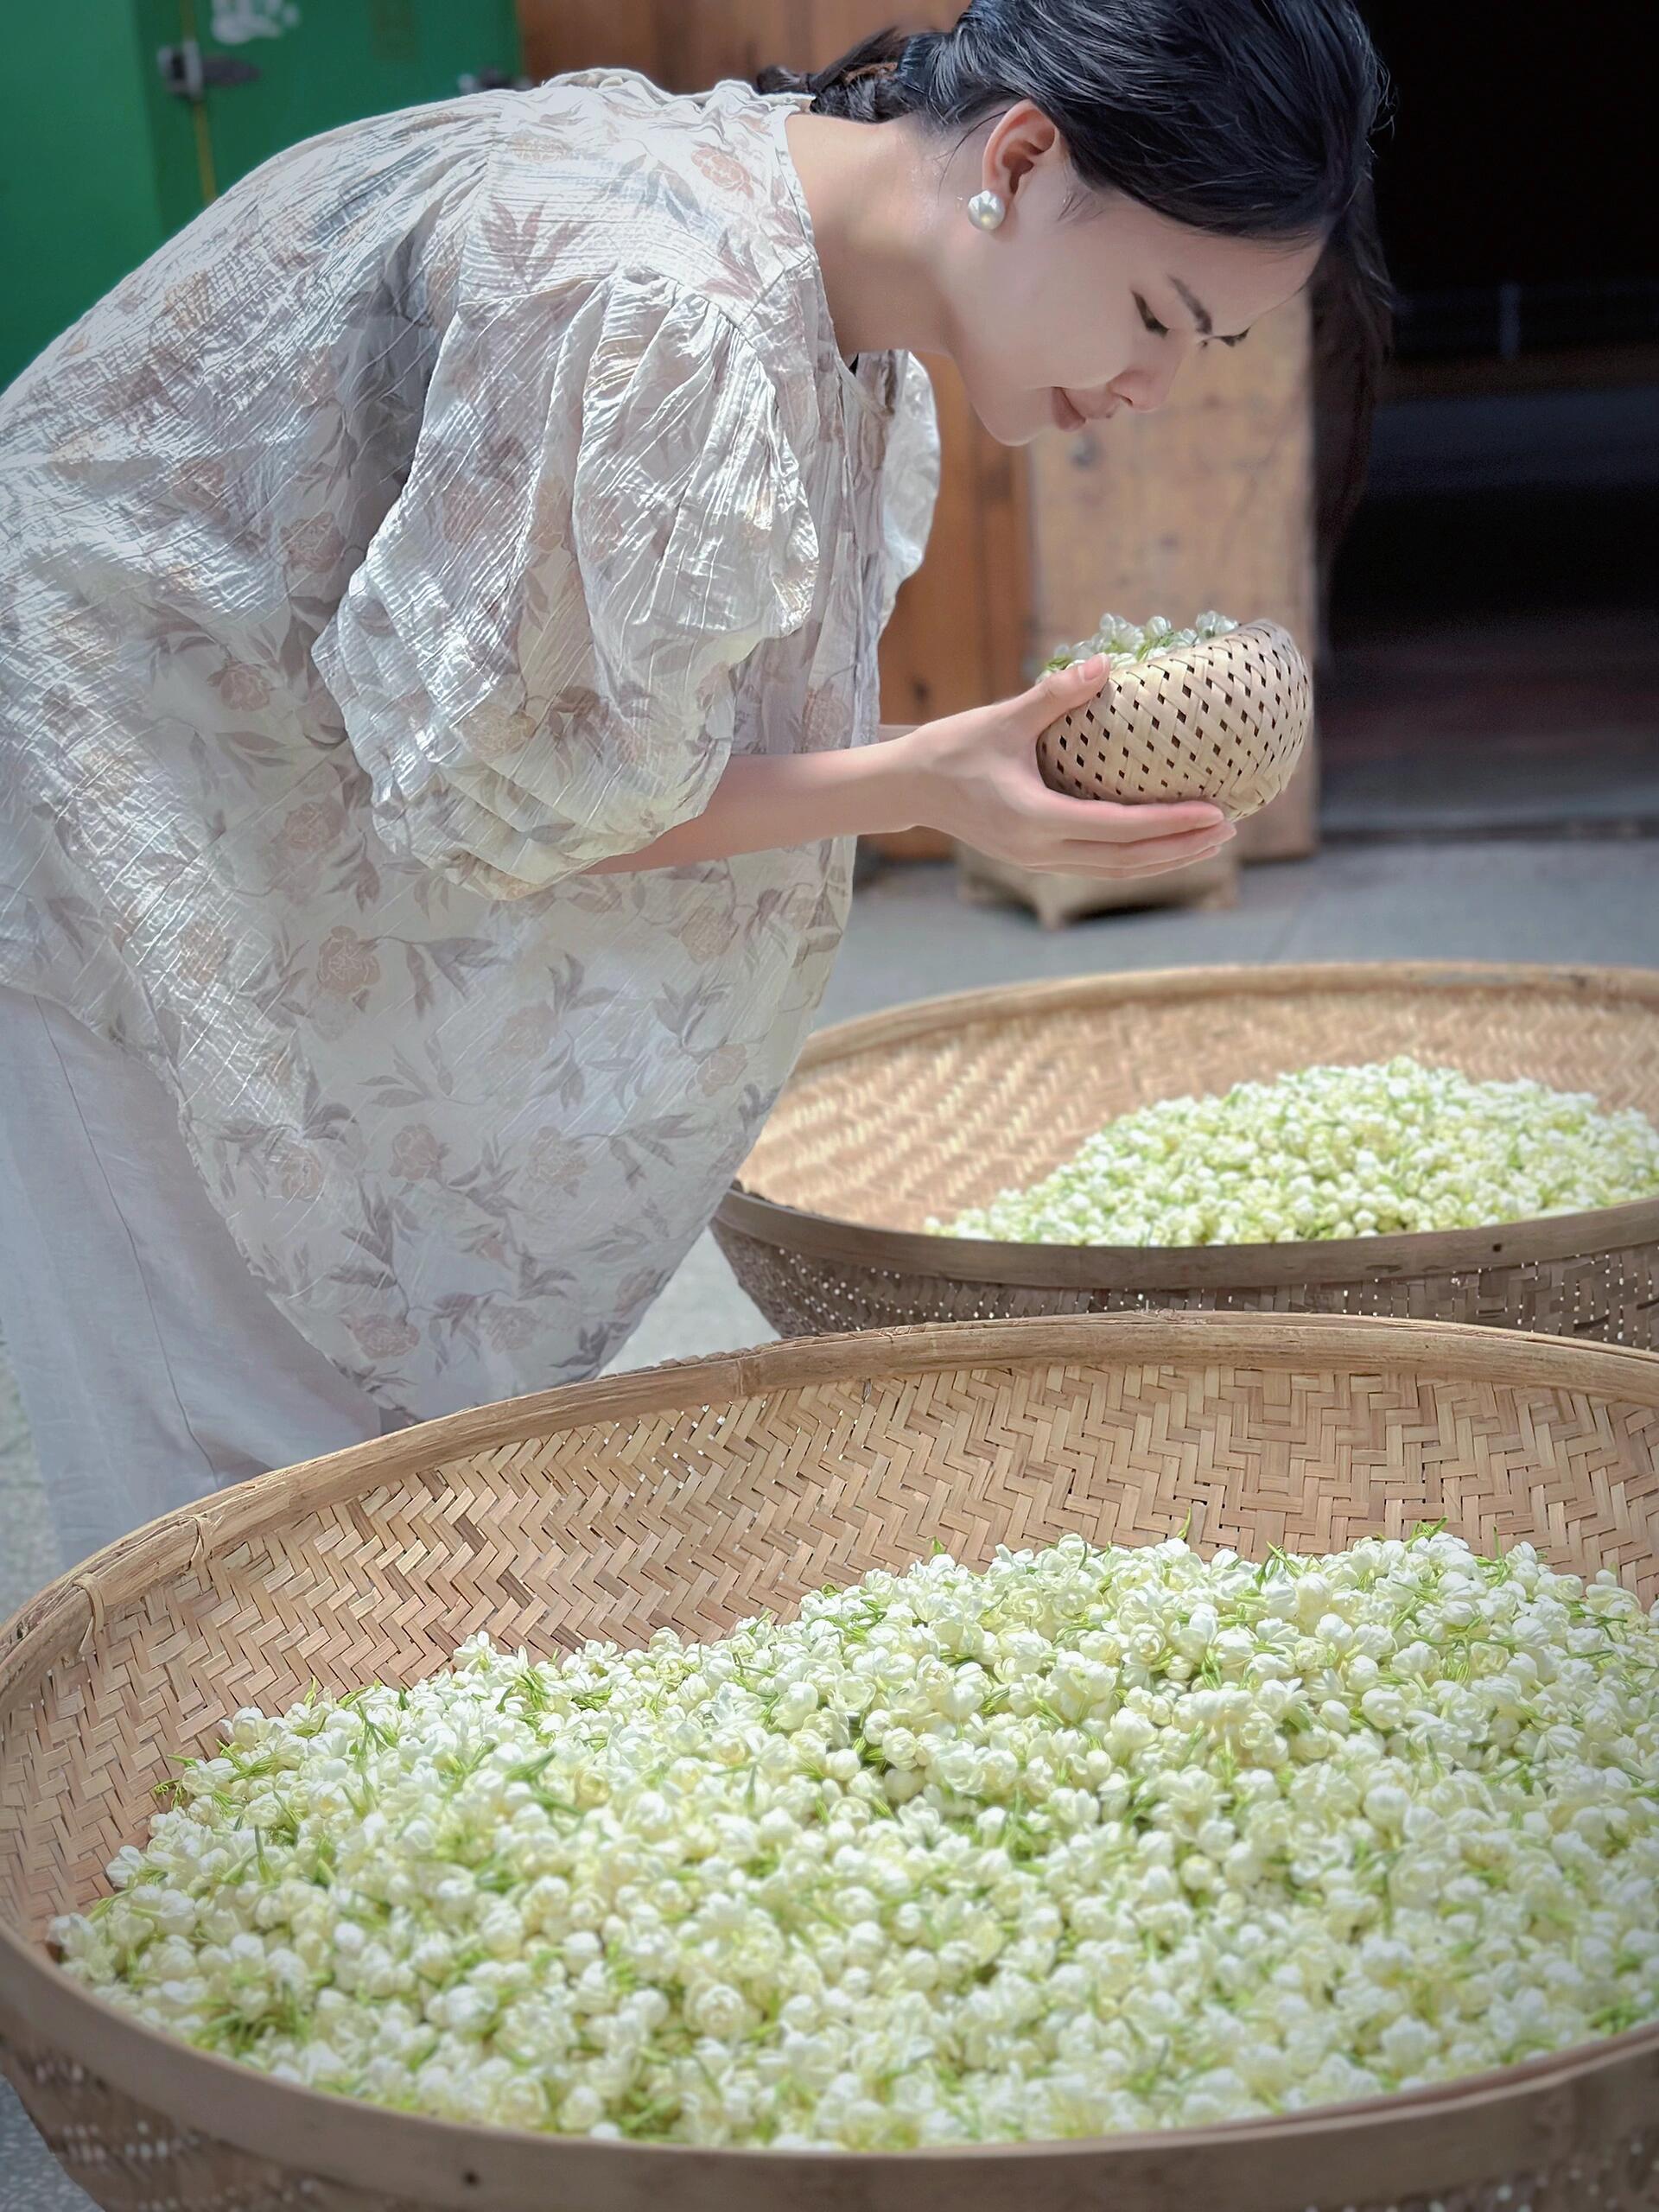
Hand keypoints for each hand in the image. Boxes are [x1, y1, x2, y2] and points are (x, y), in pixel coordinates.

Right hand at [892, 656, 1233, 877]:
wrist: (907, 789)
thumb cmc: (951, 749)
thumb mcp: (1001, 717)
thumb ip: (1054, 694)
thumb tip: (1104, 663)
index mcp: (1035, 819)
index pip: (1119, 828)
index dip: (1171, 823)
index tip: (1214, 812)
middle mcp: (1040, 851)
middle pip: (1126, 860)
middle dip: (1181, 847)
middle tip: (1228, 829)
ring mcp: (1037, 861)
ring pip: (1114, 870)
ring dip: (1165, 859)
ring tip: (1208, 842)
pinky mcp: (1034, 859)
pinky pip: (1097, 865)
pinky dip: (1136, 858)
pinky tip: (1162, 845)